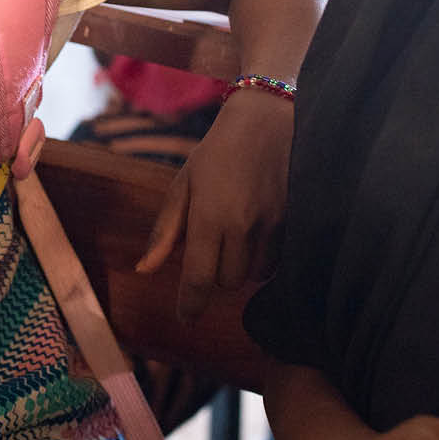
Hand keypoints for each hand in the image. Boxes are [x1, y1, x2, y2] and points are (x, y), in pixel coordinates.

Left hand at [136, 88, 289, 320]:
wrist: (266, 121)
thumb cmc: (216, 153)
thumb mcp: (183, 185)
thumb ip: (165, 231)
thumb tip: (145, 269)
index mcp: (209, 216)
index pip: (199, 278)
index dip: (190, 305)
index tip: (185, 318)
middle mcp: (242, 225)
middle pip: (227, 282)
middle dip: (215, 276)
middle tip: (210, 248)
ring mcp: (272, 225)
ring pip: (253, 275)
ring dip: (240, 267)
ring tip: (234, 235)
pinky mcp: (294, 221)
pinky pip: (277, 261)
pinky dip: (264, 258)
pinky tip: (257, 233)